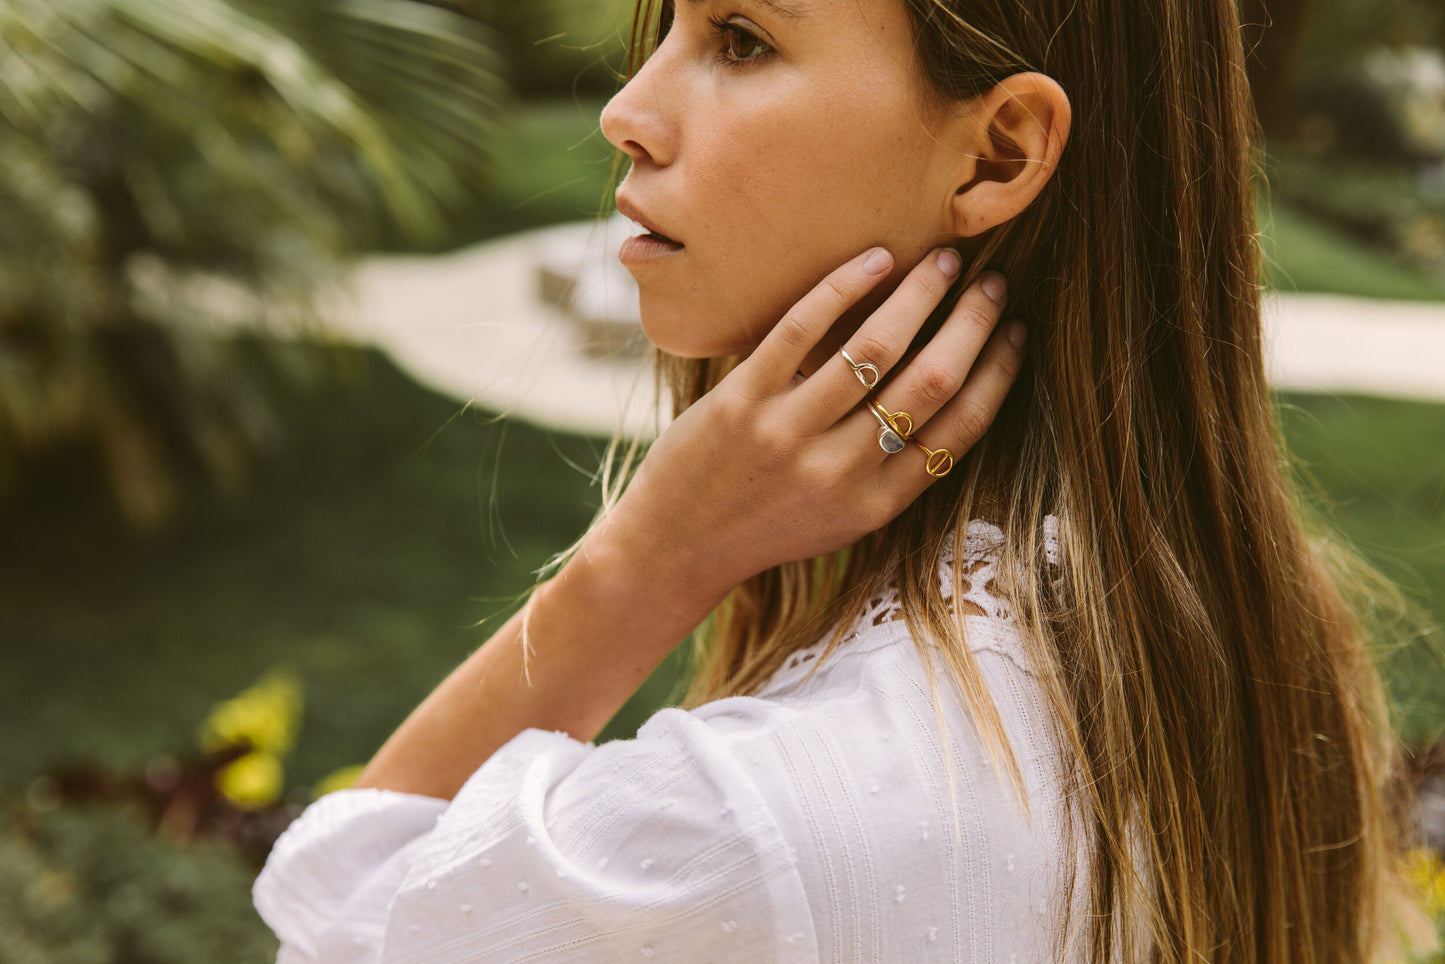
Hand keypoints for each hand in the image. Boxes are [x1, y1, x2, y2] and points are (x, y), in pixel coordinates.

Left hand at [584, 245, 1025, 620]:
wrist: (673, 549)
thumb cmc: (764, 527)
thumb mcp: (841, 520)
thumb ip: (889, 470)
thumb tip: (946, 391)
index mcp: (875, 504)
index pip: (960, 429)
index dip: (998, 373)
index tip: (1015, 333)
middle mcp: (839, 471)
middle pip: (930, 382)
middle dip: (973, 324)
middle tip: (991, 284)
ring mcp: (788, 434)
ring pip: (875, 348)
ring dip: (920, 294)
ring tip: (942, 262)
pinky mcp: (741, 401)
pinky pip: (803, 329)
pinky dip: (845, 286)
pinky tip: (876, 259)